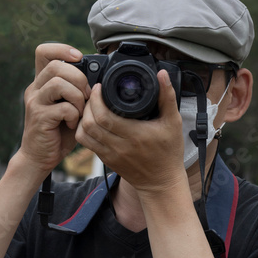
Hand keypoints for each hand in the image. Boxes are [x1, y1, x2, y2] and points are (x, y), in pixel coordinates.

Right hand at [18, 42, 90, 174]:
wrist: (40, 157)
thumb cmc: (58, 130)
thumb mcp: (68, 105)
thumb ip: (76, 89)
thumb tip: (98, 78)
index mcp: (42, 82)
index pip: (43, 51)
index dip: (62, 49)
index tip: (79, 58)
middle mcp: (35, 88)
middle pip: (56, 65)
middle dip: (78, 78)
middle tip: (86, 95)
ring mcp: (35, 102)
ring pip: (58, 82)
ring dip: (77, 96)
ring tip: (80, 110)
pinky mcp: (39, 118)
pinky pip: (63, 107)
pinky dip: (74, 115)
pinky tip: (73, 124)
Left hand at [76, 70, 186, 196]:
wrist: (162, 183)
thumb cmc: (168, 152)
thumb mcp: (173, 122)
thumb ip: (167, 96)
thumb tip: (162, 74)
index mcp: (134, 135)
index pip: (104, 116)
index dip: (96, 99)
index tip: (99, 87)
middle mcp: (119, 146)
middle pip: (90, 123)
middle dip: (88, 104)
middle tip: (94, 94)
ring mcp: (110, 155)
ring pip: (84, 134)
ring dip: (83, 117)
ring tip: (91, 106)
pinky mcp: (106, 160)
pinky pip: (87, 144)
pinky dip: (85, 130)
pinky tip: (91, 121)